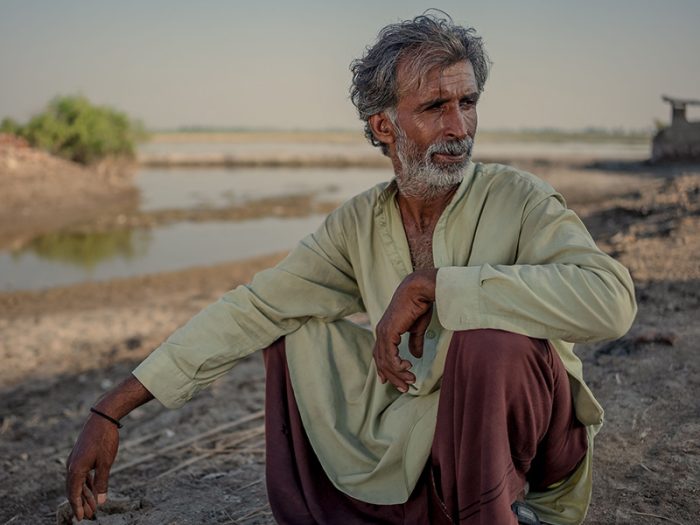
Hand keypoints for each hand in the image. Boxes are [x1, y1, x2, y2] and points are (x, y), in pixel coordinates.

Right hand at [66, 414, 119, 519]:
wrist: (102, 418)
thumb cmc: (104, 440)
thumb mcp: (105, 463)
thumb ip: (102, 483)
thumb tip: (101, 501)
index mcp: (75, 469)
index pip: (74, 494)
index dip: (77, 507)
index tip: (82, 518)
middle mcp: (72, 466)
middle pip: (74, 490)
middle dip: (81, 503)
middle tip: (90, 516)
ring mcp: (75, 460)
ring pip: (78, 482)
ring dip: (85, 494)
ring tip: (93, 506)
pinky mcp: (81, 456)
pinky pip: (82, 474)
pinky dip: (87, 483)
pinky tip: (92, 490)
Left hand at [373, 269, 436, 392]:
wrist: (420, 290)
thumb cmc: (420, 304)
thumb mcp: (417, 327)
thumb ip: (415, 342)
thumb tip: (416, 355)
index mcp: (386, 330)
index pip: (380, 354)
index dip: (384, 369)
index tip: (390, 381)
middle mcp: (381, 332)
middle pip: (381, 361)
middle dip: (393, 377)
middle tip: (404, 387)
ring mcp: (383, 332)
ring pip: (385, 361)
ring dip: (398, 374)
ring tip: (410, 380)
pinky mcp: (388, 332)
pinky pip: (390, 356)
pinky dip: (398, 365)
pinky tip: (408, 367)